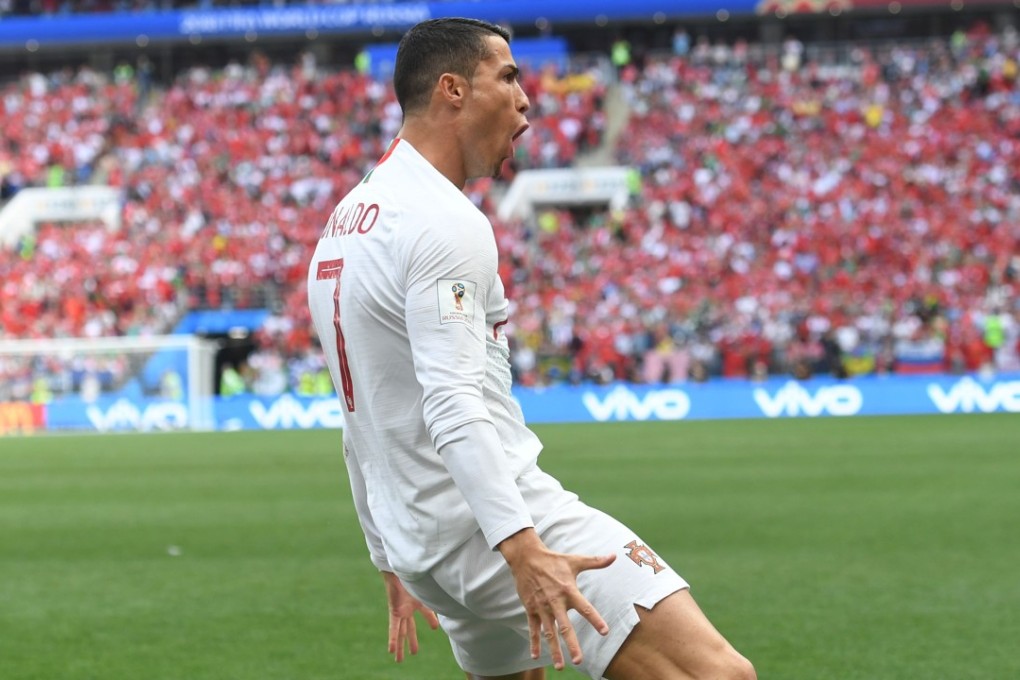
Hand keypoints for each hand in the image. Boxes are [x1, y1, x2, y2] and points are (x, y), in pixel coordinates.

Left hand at [382, 571, 439, 661]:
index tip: (435, 627)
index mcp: (415, 602)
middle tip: (414, 652)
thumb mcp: (425, 592)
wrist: (399, 569)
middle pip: (409, 629)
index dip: (430, 619)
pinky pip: (393, 628)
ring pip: (401, 632)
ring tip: (399, 660)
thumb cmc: (412, 576)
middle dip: (411, 641)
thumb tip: (442, 618)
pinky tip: (391, 650)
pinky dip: (393, 639)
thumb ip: (432, 605)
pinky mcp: (394, 612)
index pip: (425, 613)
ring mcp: (400, 611)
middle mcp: (407, 609)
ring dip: (400, 646)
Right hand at [497, 528, 615, 670]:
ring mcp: (542, 607)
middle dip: (572, 644)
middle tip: (578, 660)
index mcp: (568, 591)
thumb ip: (595, 562)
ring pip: (549, 632)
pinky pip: (533, 629)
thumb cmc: (553, 560)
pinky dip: (534, 642)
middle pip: (565, 627)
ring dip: (554, 649)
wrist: (526, 558)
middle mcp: (555, 601)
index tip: (604, 632)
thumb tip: (614, 556)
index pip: (585, 608)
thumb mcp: (574, 560)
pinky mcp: (531, 609)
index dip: (595, 619)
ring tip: (559, 666)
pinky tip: (535, 656)